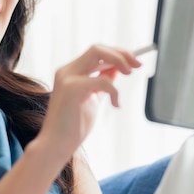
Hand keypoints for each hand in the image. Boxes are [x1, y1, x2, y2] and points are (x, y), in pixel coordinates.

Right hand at [37, 45, 140, 159]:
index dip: (117, 53)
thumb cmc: (73, 126)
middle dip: (121, 53)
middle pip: (98, 48)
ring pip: (98, 53)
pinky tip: (116, 104)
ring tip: (130, 73)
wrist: (56, 145)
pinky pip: (102, 80)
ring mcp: (68, 77)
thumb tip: (117, 69)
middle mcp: (67, 71)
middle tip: (137, 65)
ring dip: (119, 60)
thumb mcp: (93, 99)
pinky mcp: (72, 88)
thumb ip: (102, 83)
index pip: (96, 52)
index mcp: (70, 72)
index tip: (133, 62)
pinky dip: (114, 90)